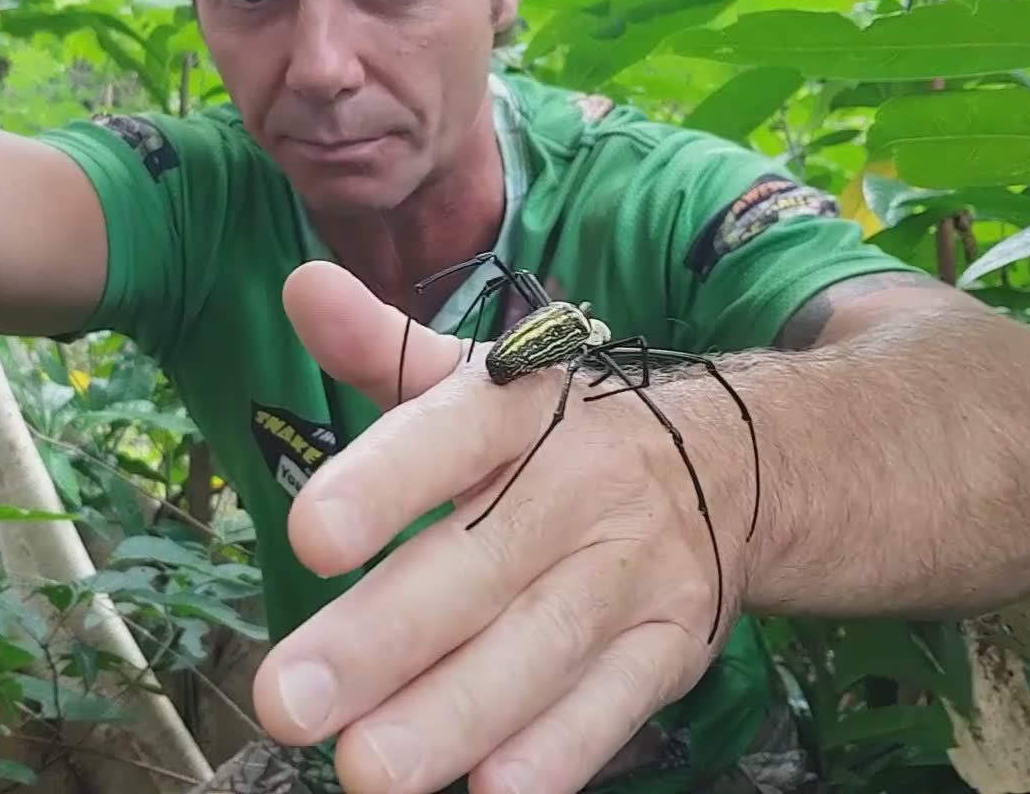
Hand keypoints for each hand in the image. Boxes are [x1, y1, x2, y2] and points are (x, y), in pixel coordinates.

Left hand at [252, 261, 754, 793]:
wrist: (743, 462)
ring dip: (454, 715)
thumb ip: (382, 346)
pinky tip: (490, 791)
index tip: (309, 538)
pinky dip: (558, 753)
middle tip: (286, 701)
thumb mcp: (484, 376)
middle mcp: (578, 488)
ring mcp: (630, 573)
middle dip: (382, 638)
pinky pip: (613, 705)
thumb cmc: (564, 426)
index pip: (451, 433)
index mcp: (521, 408)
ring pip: (539, 648)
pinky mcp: (670, 647)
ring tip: (366, 770)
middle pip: (478, 565)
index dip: (383, 482)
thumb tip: (300, 286)